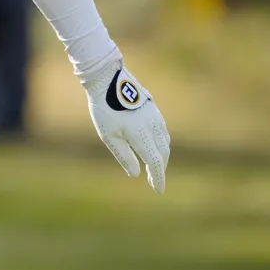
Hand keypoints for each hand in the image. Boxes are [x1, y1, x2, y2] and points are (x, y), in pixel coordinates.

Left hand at [81, 58, 170, 193]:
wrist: (108, 78)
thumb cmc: (104, 108)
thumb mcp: (109, 135)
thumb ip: (124, 155)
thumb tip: (136, 173)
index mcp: (141, 134)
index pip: (155, 161)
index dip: (158, 178)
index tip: (158, 190)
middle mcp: (153, 126)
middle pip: (163, 153)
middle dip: (160, 168)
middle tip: (155, 180)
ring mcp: (155, 115)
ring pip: (165, 141)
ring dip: (163, 155)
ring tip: (156, 165)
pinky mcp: (154, 108)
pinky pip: (163, 130)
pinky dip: (162, 142)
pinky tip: (156, 144)